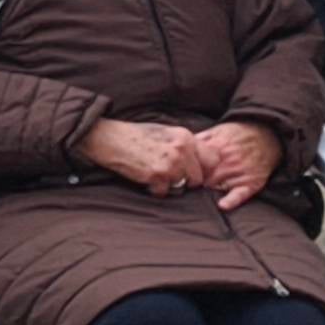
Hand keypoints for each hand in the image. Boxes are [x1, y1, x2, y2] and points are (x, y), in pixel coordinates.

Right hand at [76, 118, 197, 195]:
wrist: (111, 138)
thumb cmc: (136, 135)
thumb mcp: (165, 132)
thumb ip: (184, 145)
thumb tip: (198, 161)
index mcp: (186, 137)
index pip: (213, 159)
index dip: (205, 169)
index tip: (194, 172)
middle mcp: (182, 150)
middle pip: (198, 178)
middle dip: (186, 181)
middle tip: (170, 176)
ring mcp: (170, 163)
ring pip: (182, 186)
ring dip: (170, 185)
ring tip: (155, 174)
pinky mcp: (157, 175)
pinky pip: (164, 192)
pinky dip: (155, 189)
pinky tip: (145, 177)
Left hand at [188, 122, 284, 212]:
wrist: (268, 135)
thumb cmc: (240, 134)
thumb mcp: (218, 130)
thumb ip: (200, 139)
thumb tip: (181, 145)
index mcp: (216, 147)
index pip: (194, 163)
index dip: (185, 169)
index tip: (179, 173)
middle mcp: (227, 160)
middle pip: (202, 176)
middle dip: (193, 182)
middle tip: (186, 186)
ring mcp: (239, 172)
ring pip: (216, 185)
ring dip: (207, 190)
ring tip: (199, 193)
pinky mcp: (251, 183)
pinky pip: (240, 195)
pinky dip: (231, 200)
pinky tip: (222, 205)